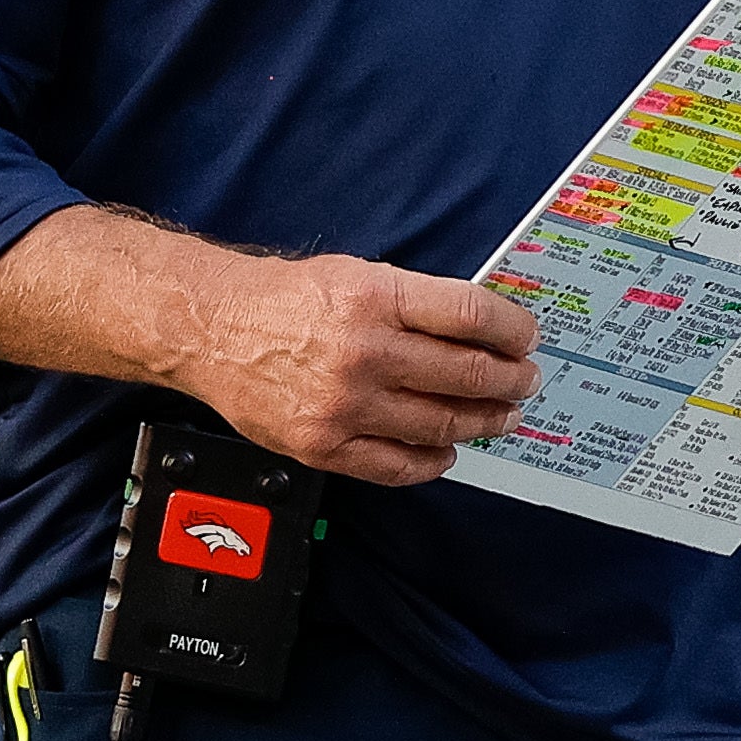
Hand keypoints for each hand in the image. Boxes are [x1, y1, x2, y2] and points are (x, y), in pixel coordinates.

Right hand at [174, 252, 541, 487]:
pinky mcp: (323, 446)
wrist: (213, 330)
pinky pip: (396, 466)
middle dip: (510, 380)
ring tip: (501, 416)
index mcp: (376, 299)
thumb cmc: (288, 300)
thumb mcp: (359, 274)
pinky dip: (432, 462)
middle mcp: (364, 352)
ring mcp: (344, 405)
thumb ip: (417, 301)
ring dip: (482, 422)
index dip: (511, 329)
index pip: (470, 315)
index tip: (527, 338)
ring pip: (440, 423)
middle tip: (526, 381)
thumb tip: (483, 326)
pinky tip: (448, 451)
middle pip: (466, 373)